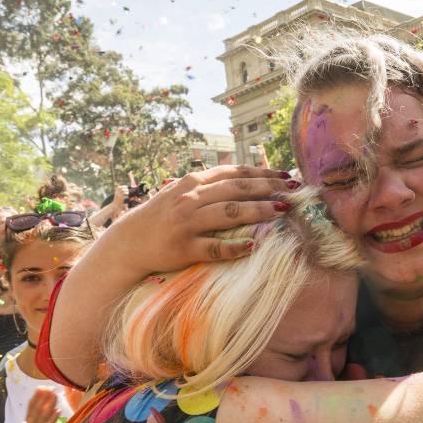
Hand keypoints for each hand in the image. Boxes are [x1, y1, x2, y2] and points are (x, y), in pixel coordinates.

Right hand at [25, 389, 59, 422]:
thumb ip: (43, 414)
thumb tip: (49, 400)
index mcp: (29, 420)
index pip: (30, 406)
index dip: (35, 396)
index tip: (41, 386)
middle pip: (36, 408)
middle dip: (42, 397)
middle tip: (50, 387)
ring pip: (43, 415)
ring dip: (49, 403)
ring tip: (55, 394)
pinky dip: (53, 417)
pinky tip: (58, 410)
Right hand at [100, 166, 294, 275]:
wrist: (129, 242)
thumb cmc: (161, 216)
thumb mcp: (181, 192)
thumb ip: (209, 184)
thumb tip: (244, 177)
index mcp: (193, 183)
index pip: (234, 173)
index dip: (262, 174)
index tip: (286, 176)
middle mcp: (191, 199)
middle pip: (237, 190)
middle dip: (269, 189)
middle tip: (294, 191)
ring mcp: (187, 223)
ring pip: (230, 213)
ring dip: (259, 211)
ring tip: (283, 211)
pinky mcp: (184, 248)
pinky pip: (214, 247)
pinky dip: (235, 247)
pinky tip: (254, 246)